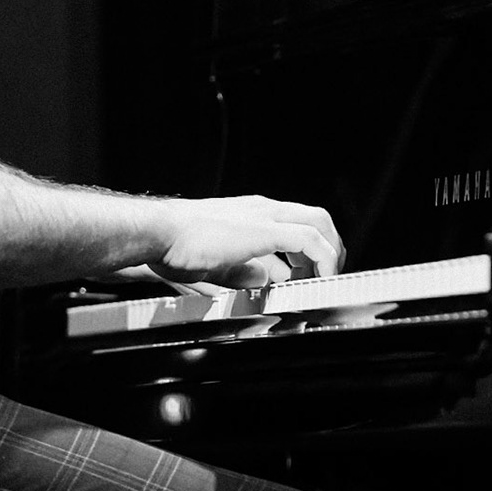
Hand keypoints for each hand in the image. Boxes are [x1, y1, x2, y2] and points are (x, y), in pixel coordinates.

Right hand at [153, 195, 343, 288]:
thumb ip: (245, 271)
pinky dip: (323, 259)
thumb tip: (265, 281)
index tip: (312, 274)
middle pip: (316, 217)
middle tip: (328, 276)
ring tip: (327, 280)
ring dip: (330, 253)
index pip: (297, 222)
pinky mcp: (264, 230)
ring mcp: (265, 216)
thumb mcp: (220, 263)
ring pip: (319, 223)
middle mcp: (262, 209)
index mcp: (252, 214)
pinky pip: (309, 240)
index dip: (311, 250)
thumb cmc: (176, 246)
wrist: (160, 233)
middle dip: (330, 247)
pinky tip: (319, 280)